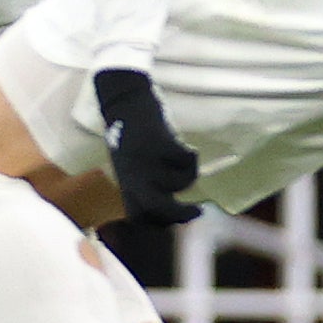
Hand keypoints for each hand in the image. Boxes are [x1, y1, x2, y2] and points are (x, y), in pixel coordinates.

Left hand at [94, 68, 203, 223]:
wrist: (124, 99)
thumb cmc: (131, 133)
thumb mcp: (131, 163)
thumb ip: (145, 182)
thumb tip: (172, 200)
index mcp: (125, 182)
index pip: (140, 216)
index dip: (162, 223)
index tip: (178, 219)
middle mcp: (132, 174)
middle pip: (157, 207)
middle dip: (181, 214)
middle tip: (198, 210)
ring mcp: (144, 159)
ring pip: (178, 182)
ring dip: (189, 173)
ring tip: (186, 160)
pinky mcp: (157, 142)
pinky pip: (185, 159)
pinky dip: (192, 155)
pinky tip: (189, 148)